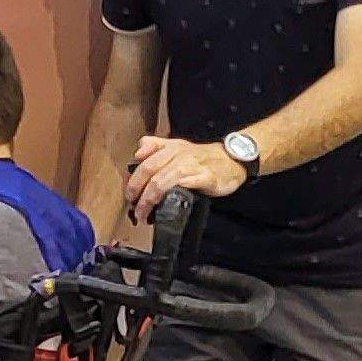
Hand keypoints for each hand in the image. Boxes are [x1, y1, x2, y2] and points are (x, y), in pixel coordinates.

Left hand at [125, 135, 249, 218]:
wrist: (232, 159)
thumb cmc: (202, 158)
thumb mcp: (177, 147)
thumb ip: (156, 147)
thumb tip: (138, 152)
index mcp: (170, 148)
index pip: (145, 162)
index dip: (134, 181)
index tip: (130, 197)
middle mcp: (179, 155)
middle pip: (151, 171)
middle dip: (138, 192)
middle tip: (135, 209)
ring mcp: (193, 166)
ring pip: (164, 179)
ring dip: (151, 198)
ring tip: (145, 213)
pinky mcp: (207, 177)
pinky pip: (188, 183)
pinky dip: (176, 191)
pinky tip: (169, 202)